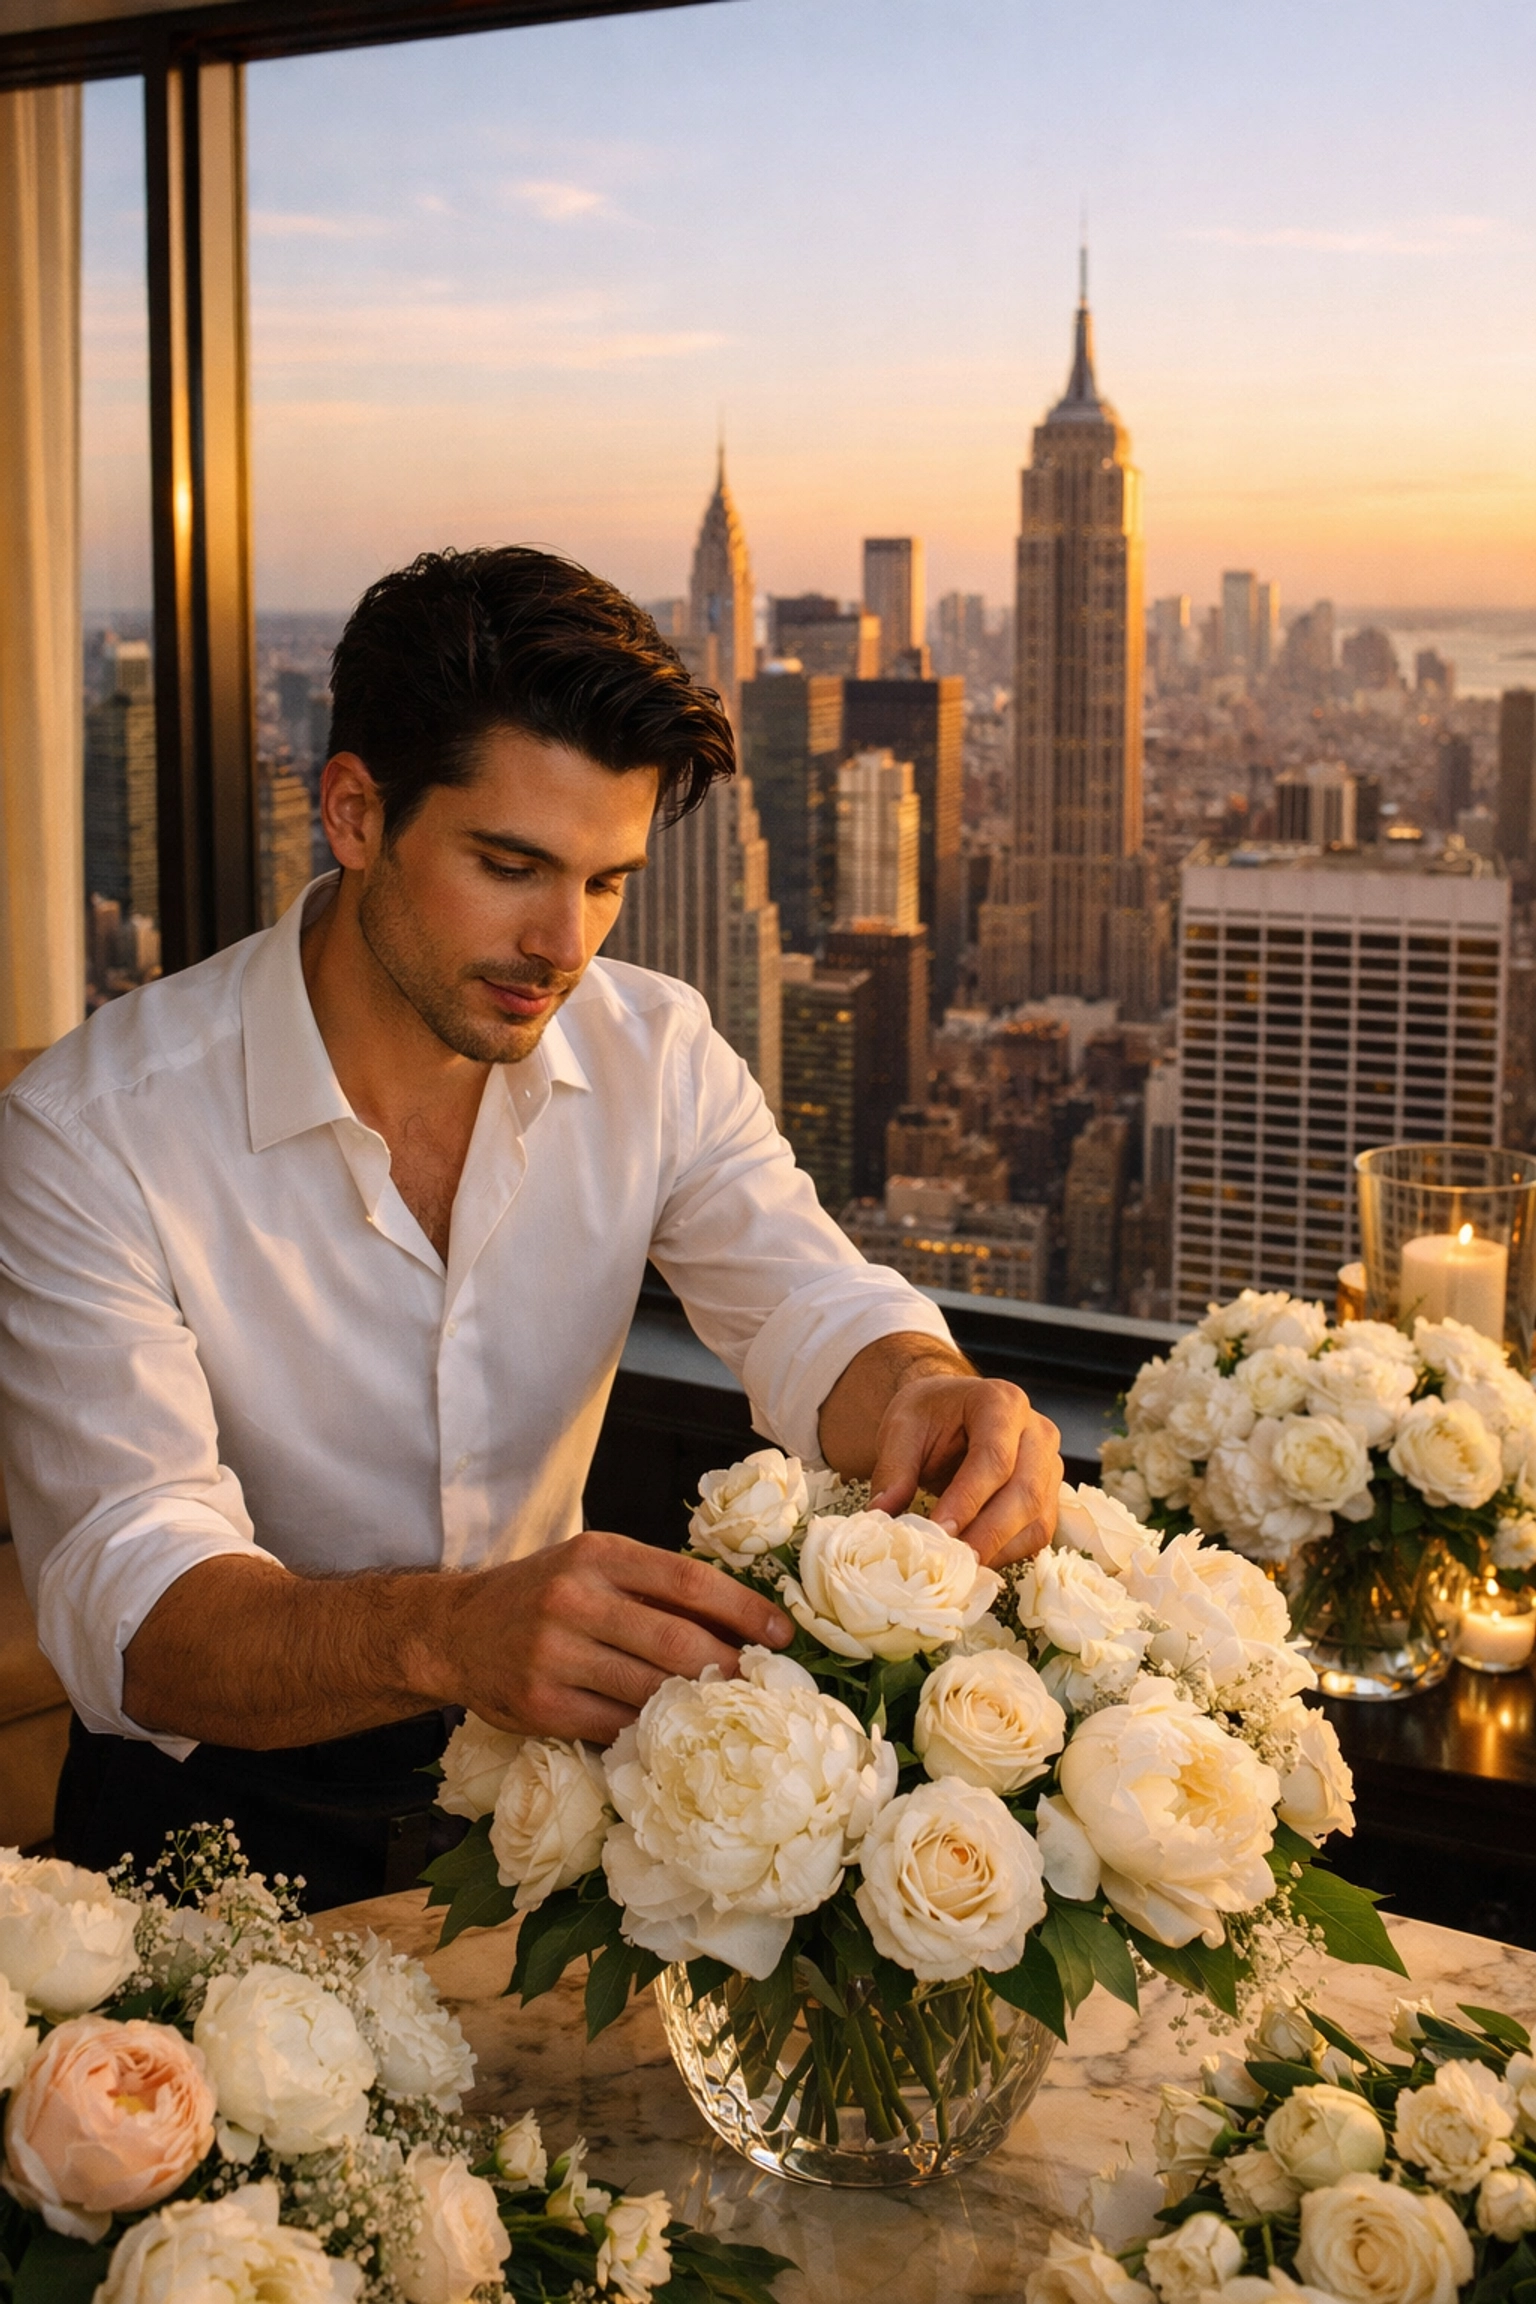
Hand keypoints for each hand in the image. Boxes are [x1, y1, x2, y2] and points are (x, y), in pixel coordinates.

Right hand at [435, 1530, 793, 1743]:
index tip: (782, 1634)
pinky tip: (674, 1734)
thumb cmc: (544, 1594)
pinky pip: (615, 1726)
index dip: (743, 1609)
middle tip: (767, 1684)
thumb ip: (656, 1586)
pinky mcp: (540, 1705)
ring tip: (732, 1712)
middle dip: (730, 1666)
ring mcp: (553, 1654)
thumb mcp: (595, 1566)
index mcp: (598, 1554)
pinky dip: (651, 1733)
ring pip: (649, 1689)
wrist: (457, 1630)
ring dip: (697, 1705)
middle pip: (675, 1640)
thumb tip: (744, 1618)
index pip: (687, 1580)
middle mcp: (574, 1599)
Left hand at [866, 1375, 1062, 1567]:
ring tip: (957, 1567)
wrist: (950, 1410)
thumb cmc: (930, 1414)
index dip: (968, 1499)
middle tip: (950, 1561)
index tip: (939, 1530)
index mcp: (1003, 1403)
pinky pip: (1037, 1534)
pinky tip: (973, 1561)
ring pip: (1036, 1520)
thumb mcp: (902, 1428)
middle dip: (986, 1534)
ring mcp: (1050, 1466)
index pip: (995, 1457)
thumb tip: (880, 1513)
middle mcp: (1038, 1432)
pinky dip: (1006, 1554)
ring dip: (998, 1550)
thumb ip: (894, 1469)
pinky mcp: (1048, 1496)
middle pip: (1024, 1493)